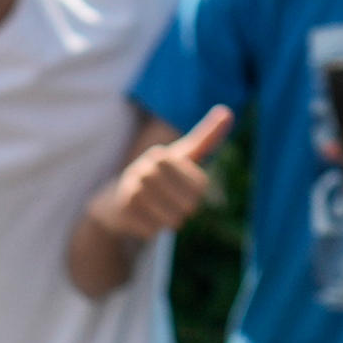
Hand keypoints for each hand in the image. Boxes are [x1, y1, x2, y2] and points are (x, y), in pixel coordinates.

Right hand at [91, 106, 233, 246]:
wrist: (115, 201)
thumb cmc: (159, 176)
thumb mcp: (182, 155)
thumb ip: (205, 137)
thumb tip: (226, 111)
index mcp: (162, 155)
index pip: (199, 186)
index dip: (197, 194)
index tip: (187, 191)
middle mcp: (144, 168)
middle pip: (188, 204)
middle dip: (185, 210)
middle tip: (177, 207)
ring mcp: (130, 189)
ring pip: (170, 219)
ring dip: (170, 221)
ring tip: (163, 215)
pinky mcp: (121, 211)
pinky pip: (152, 230)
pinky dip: (152, 230)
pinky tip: (145, 220)